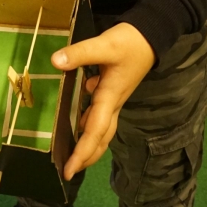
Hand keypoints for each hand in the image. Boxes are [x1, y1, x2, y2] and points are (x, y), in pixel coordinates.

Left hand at [51, 23, 154, 179]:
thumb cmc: (130, 42)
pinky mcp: (114, 89)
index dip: (82, 152)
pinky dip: (89, 122)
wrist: (152, 35)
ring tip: (72, 151)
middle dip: (87, 156)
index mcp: (110, 97)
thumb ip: (80, 53)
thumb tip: (55, 62)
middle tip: (70, 170)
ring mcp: (115, 98)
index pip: (95, 132)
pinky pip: (101, 113)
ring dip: (88, 141)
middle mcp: (113, 103)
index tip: (69, 171)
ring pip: (102, 127)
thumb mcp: (104, 45)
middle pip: (101, 138)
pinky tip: (78, 116)